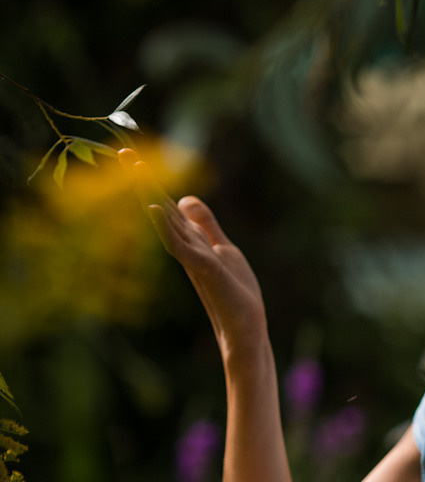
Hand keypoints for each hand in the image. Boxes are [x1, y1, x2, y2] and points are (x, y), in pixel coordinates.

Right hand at [119, 149, 267, 353]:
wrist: (244, 329)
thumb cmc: (235, 293)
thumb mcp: (223, 248)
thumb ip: (206, 225)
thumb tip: (186, 198)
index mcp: (192, 240)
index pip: (169, 204)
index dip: (153, 181)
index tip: (133, 156)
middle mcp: (187, 246)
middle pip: (162, 207)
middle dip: (144, 181)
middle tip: (123, 152)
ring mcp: (192, 257)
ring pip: (166, 221)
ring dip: (149, 195)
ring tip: (134, 170)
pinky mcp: (202, 268)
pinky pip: (180, 244)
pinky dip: (166, 226)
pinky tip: (155, 207)